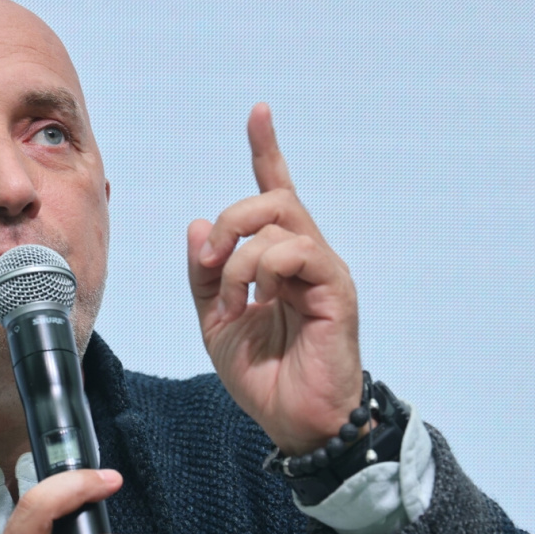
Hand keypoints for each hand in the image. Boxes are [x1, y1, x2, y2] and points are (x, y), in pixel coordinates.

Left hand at [187, 103, 363, 455]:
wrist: (294, 421)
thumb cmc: (264, 375)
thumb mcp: (216, 321)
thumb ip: (205, 274)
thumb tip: (197, 224)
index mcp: (280, 261)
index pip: (276, 193)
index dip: (267, 151)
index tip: (259, 113)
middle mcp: (306, 257)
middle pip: (271, 198)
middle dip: (229, 220)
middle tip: (208, 262)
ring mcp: (324, 271)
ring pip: (279, 223)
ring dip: (238, 258)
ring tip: (231, 301)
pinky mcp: (336, 289)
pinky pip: (297, 251)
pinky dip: (262, 270)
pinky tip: (256, 302)